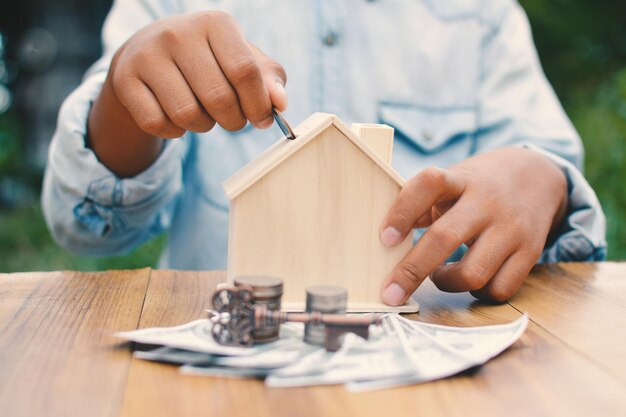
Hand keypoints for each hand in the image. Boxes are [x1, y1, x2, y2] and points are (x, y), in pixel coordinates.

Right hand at [109, 11, 286, 137]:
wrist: (149, 53)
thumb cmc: (210, 60)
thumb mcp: (243, 60)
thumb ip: (269, 79)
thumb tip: (280, 104)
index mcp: (215, 23)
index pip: (245, 71)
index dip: (258, 105)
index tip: (262, 119)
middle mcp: (178, 33)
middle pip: (219, 99)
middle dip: (233, 121)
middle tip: (232, 118)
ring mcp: (147, 54)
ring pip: (187, 116)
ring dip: (203, 126)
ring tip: (203, 114)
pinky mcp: (125, 79)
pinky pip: (158, 124)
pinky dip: (174, 131)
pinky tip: (175, 117)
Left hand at [379, 148, 567, 304]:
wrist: (536, 177)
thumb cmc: (475, 187)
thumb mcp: (450, 183)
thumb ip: (419, 206)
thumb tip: (384, 244)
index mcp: (460, 179)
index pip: (430, 184)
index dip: (404, 212)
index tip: (385, 239)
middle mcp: (487, 201)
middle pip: (445, 238)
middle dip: (411, 270)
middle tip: (390, 292)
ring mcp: (511, 228)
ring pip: (473, 273)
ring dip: (446, 283)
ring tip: (439, 275)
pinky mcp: (530, 252)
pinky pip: (499, 289)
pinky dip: (477, 293)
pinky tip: (469, 280)